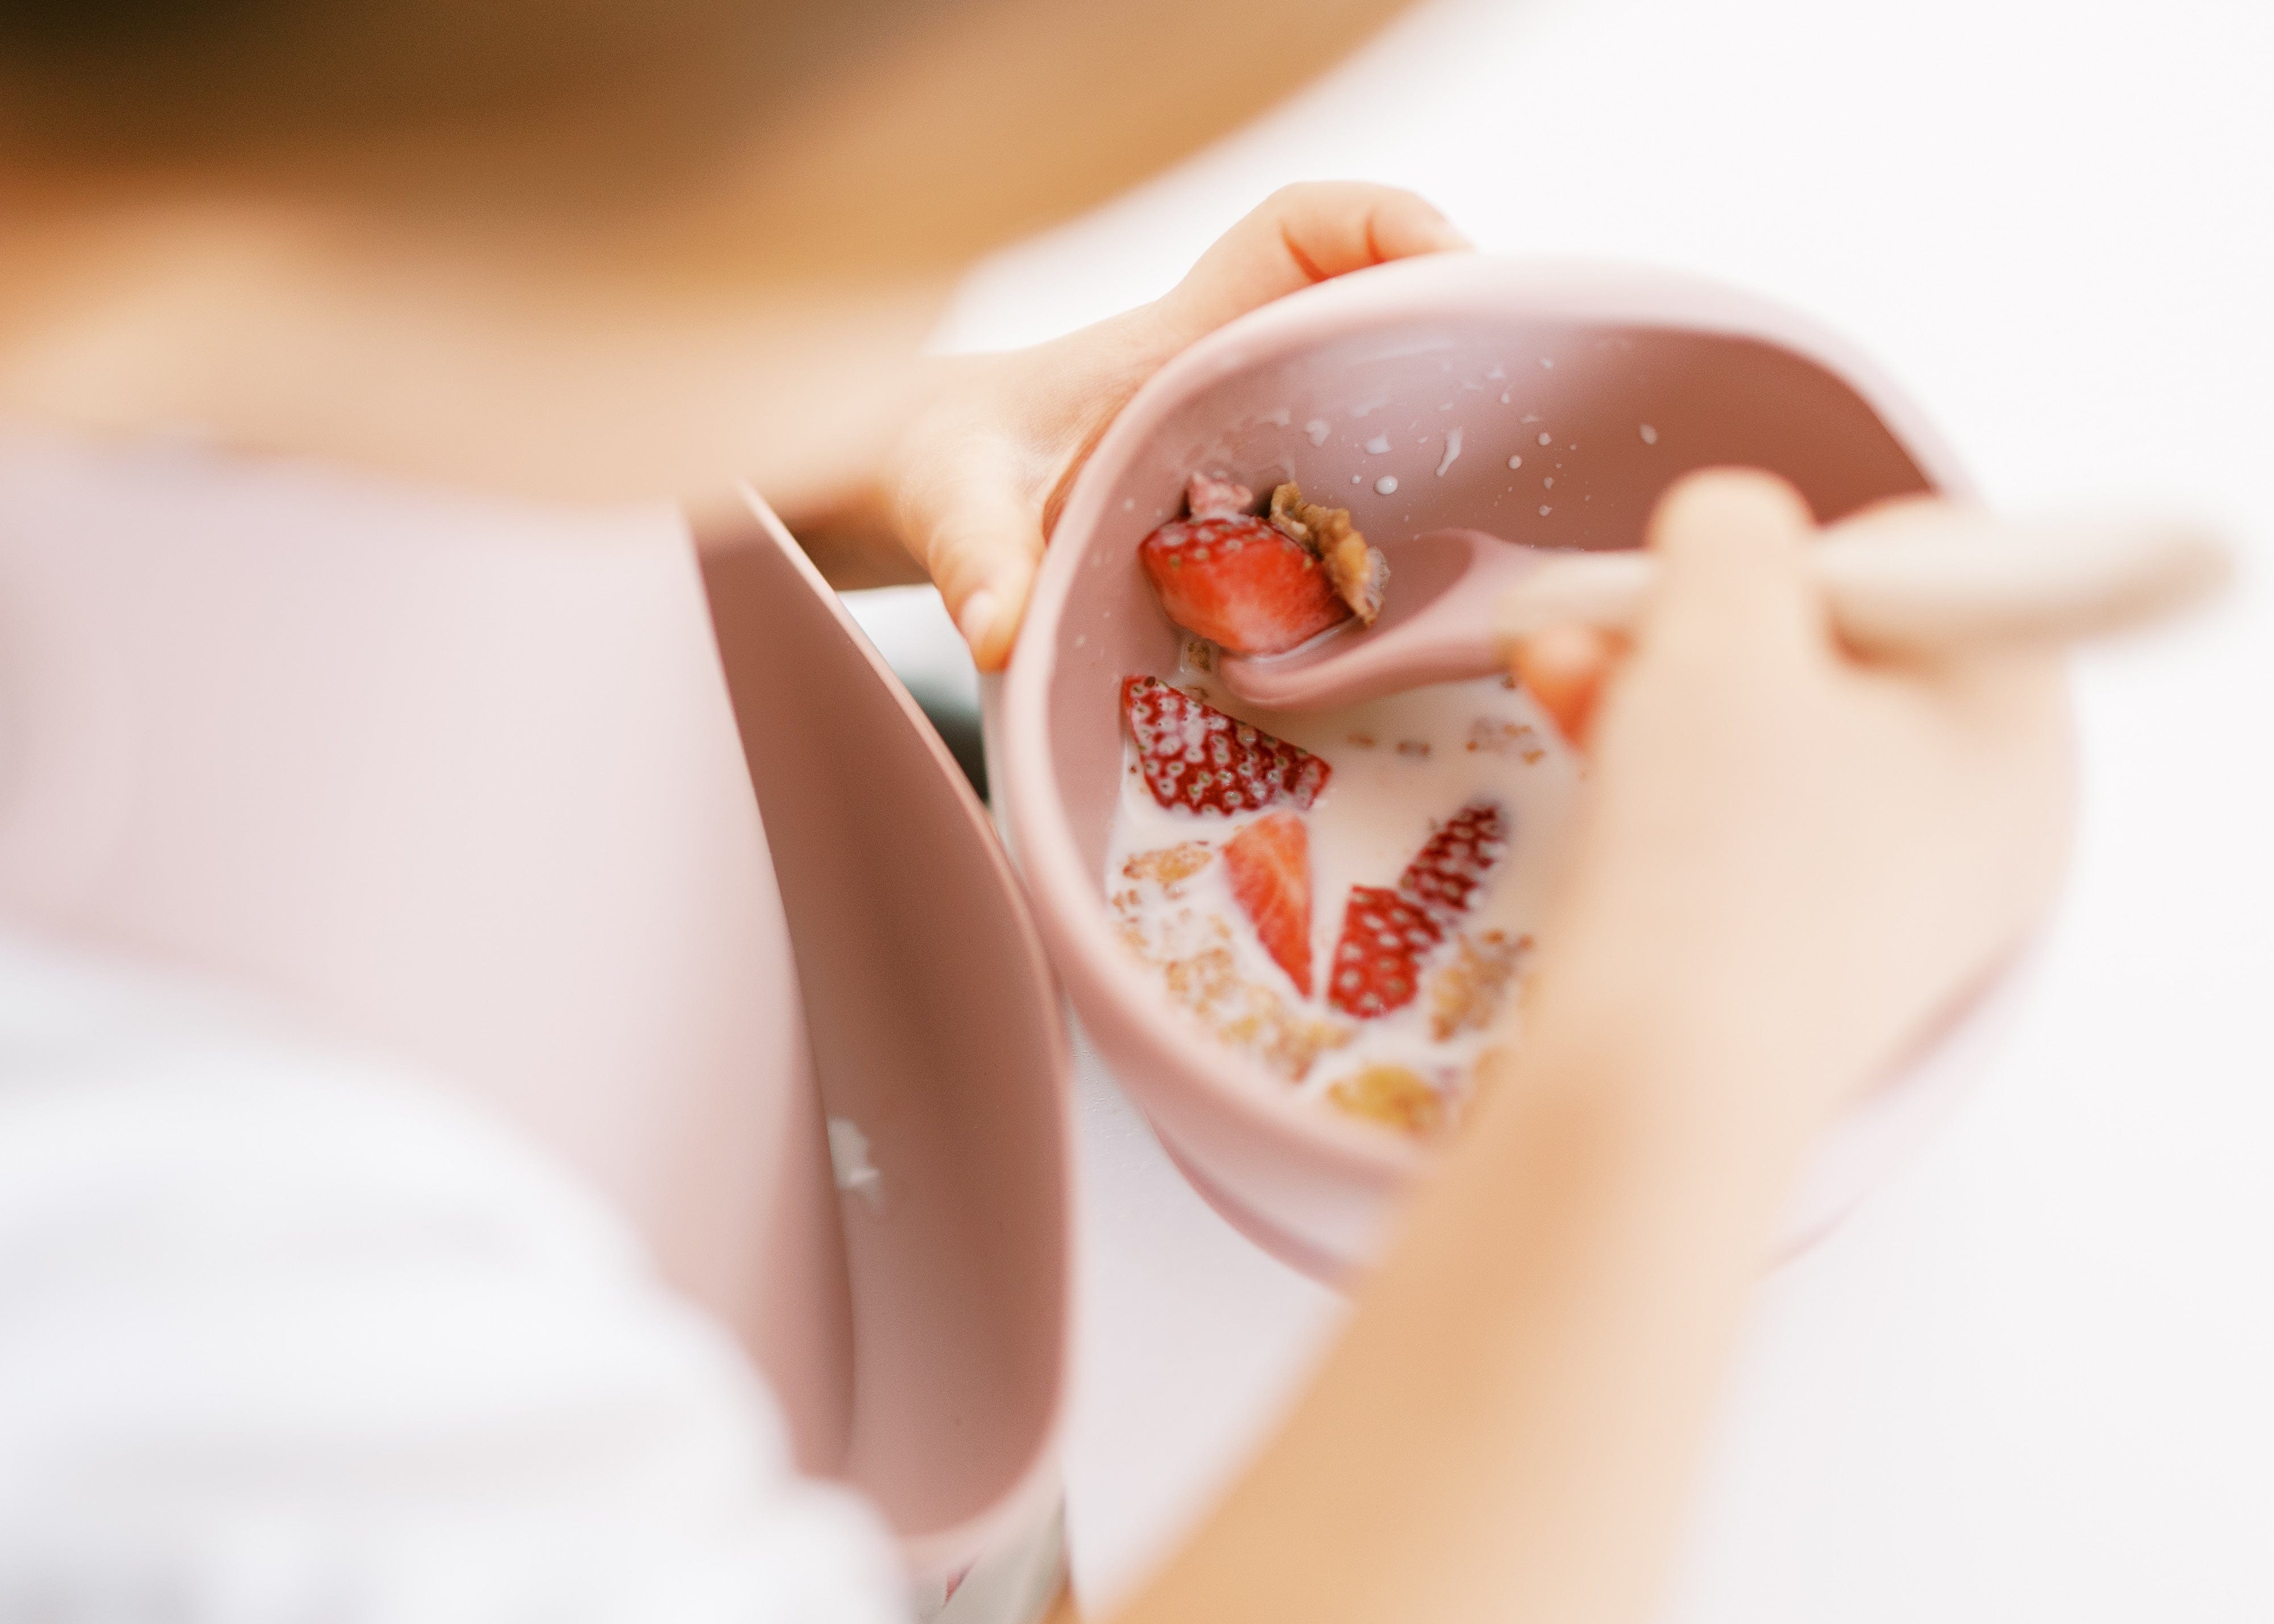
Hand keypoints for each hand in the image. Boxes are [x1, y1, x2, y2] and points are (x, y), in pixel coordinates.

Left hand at [876, 182, 1468, 668]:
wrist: (932, 488)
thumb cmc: (948, 465)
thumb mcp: (950, 506)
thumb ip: (975, 559)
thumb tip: (999, 630)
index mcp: (1176, 342)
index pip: (1302, 232)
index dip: (1385, 228)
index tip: (1453, 269)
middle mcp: (1235, 376)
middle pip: (1381, 314)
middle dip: (1462, 339)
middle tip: (1531, 410)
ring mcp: (1259, 440)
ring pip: (1386, 406)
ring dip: (1453, 436)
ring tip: (1521, 503)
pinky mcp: (1263, 505)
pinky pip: (1361, 488)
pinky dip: (1411, 517)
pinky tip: (1438, 587)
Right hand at [1511, 470, 2074, 1114]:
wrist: (1661, 1087)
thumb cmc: (1720, 853)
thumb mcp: (1721, 626)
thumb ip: (1734, 530)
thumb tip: (1732, 536)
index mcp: (2020, 719)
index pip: (1922, 562)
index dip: (1795, 550)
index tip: (1708, 587)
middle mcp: (1991, 810)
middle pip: (1838, 651)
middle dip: (1699, 626)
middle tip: (1607, 625)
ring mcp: (1906, 896)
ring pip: (1776, 738)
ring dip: (1656, 688)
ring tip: (1556, 673)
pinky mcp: (1819, 957)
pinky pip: (1748, 825)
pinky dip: (1664, 777)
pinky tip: (1579, 742)